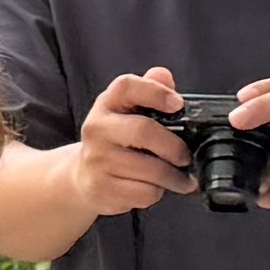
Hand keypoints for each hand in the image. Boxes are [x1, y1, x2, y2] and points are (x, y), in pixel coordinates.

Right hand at [70, 66, 201, 218]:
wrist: (83, 176)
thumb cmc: (116, 141)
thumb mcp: (129, 112)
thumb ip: (149, 91)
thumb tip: (164, 75)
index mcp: (106, 104)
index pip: (127, 87)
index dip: (156, 92)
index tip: (179, 104)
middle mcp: (96, 128)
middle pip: (143, 131)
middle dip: (174, 147)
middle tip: (186, 157)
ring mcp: (96, 159)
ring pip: (149, 169)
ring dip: (173, 177)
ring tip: (181, 179)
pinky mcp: (100, 187)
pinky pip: (142, 192)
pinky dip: (156, 193)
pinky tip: (156, 188)